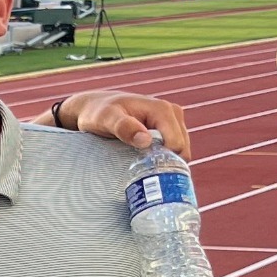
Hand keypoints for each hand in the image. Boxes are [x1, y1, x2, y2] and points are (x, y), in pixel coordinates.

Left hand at [64, 90, 192, 156]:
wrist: (94, 108)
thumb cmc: (98, 113)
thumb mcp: (105, 119)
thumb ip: (123, 127)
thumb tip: (145, 140)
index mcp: (162, 109)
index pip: (176, 144)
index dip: (163, 159)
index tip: (142, 167)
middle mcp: (173, 113)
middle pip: (182, 149)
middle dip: (165, 161)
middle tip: (140, 167)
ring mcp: (173, 121)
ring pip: (180, 151)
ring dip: (164, 161)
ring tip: (141, 163)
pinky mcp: (170, 130)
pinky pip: (175, 150)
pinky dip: (164, 158)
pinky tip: (146, 161)